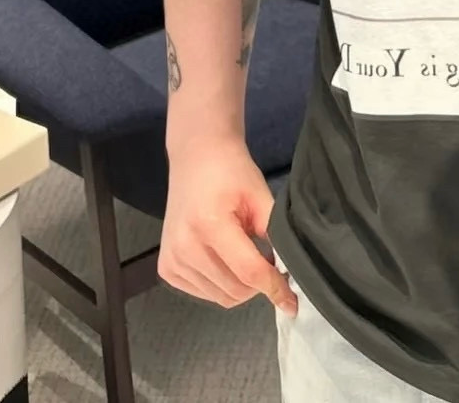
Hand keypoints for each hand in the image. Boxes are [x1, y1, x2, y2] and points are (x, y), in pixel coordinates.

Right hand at [159, 135, 296, 314]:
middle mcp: (185, 247)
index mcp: (209, 225)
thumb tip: (289, 270)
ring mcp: (172, 260)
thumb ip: (274, 233)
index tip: (292, 302)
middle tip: (267, 259)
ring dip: (240, 285)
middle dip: (258, 284)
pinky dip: (221, 284)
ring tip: (244, 252)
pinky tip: (224, 258)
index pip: (248, 272)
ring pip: (220, 297)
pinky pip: (204, 293)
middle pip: (235, 291)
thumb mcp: (259, 195)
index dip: (274, 287)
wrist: (197, 156)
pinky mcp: (166, 268)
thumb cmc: (231, 171)